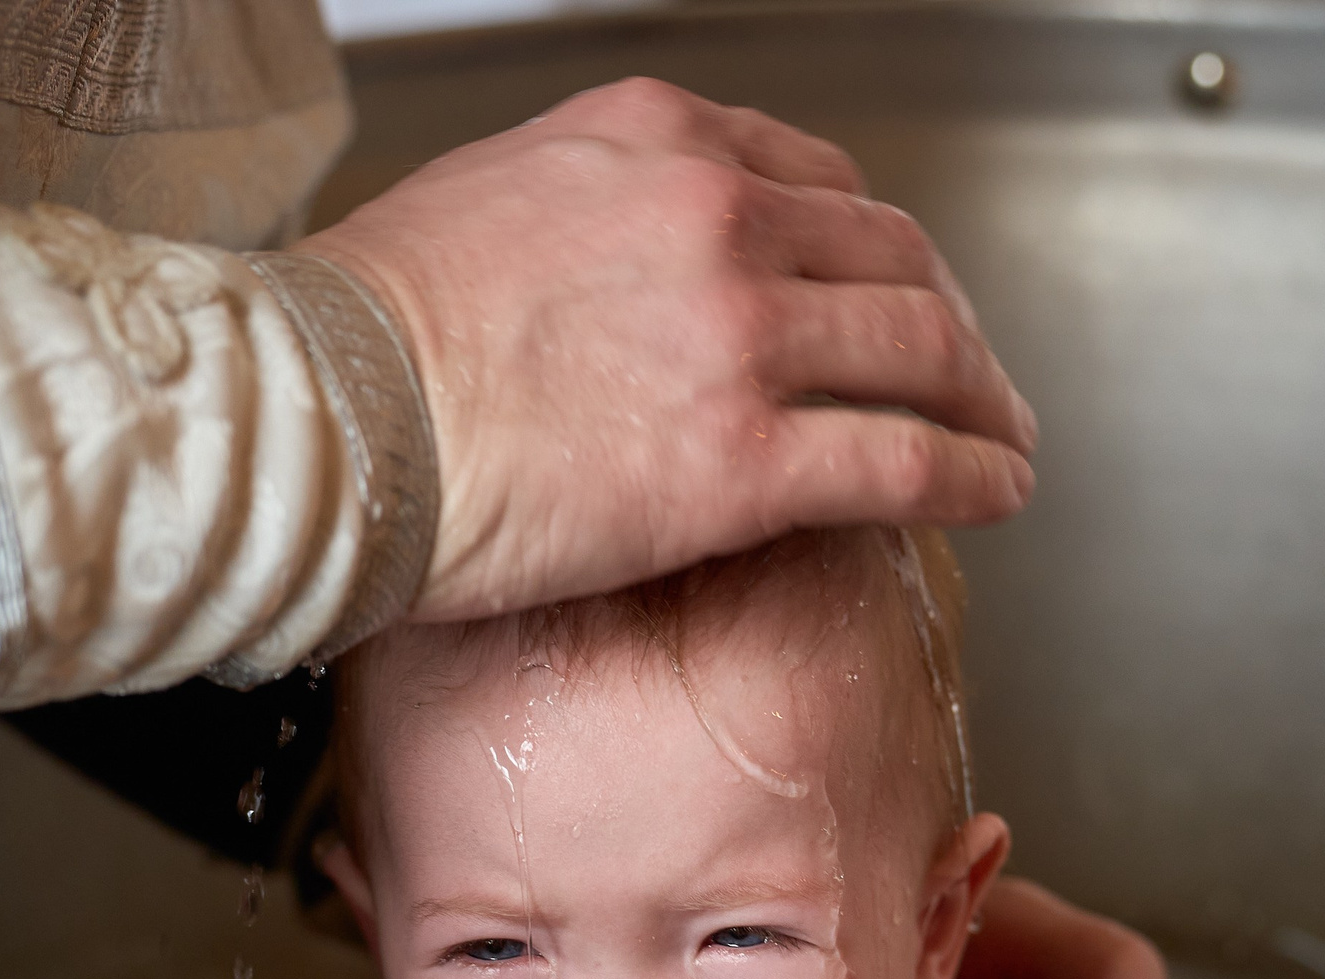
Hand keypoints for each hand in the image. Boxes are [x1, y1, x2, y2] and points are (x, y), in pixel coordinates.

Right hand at [301, 78, 1038, 622]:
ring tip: (1004, 438)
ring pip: (923, 350)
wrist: (320, 413)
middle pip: (894, 259)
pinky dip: (973, 473)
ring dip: (983, 397)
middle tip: (970, 373)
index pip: (819, 180)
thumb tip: (623, 273)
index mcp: (657, 140)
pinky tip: (998, 492)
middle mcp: (721, 216)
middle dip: (949, 321)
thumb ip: (592, 214)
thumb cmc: (362, 329)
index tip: (894, 292)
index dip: (877, 248)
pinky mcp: (747, 458)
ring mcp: (744, 335)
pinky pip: (906, 460)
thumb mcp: (489, 198)